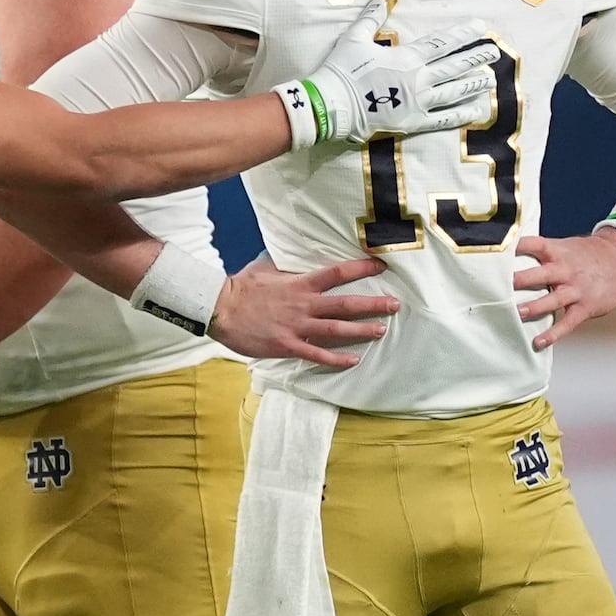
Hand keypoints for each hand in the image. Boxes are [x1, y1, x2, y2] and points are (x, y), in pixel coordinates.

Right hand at [211, 255, 398, 367]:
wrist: (220, 308)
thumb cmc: (240, 287)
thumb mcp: (265, 268)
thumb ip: (283, 266)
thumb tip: (289, 256)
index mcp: (299, 283)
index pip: (337, 273)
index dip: (361, 268)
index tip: (381, 265)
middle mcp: (303, 304)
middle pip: (345, 303)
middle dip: (373, 304)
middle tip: (395, 304)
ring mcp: (296, 326)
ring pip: (337, 329)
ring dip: (362, 330)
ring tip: (382, 330)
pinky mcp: (287, 345)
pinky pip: (316, 353)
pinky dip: (336, 358)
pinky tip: (354, 360)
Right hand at [302, 0, 499, 143]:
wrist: (331, 105)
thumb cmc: (342, 69)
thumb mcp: (356, 36)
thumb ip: (375, 14)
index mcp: (407, 58)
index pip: (442, 43)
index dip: (464, 34)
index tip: (482, 27)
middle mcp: (418, 79)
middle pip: (454, 67)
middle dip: (476, 58)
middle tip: (495, 52)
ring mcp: (418, 102)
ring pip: (454, 92)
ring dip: (474, 85)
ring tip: (491, 80)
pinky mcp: (413, 122)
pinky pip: (443, 119)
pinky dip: (461, 115)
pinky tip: (477, 110)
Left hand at [512, 228, 615, 349]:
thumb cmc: (584, 254)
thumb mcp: (563, 246)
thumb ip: (539, 252)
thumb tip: (507, 253)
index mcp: (557, 252)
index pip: (535, 244)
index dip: (518, 245)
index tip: (501, 249)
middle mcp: (565, 270)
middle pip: (541, 274)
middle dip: (522, 279)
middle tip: (502, 285)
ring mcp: (576, 289)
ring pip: (553, 299)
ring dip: (534, 306)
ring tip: (517, 313)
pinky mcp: (584, 307)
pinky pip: (567, 322)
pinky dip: (553, 333)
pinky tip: (538, 341)